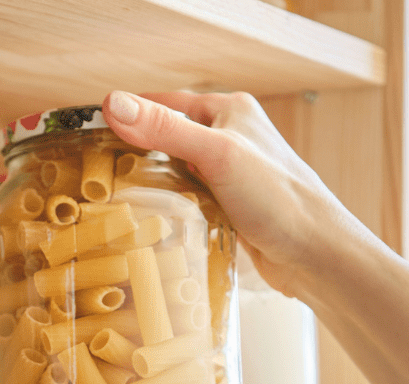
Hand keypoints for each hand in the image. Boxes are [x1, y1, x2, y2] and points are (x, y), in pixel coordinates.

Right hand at [101, 89, 365, 298]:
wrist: (316, 255)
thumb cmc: (280, 200)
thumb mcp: (216, 155)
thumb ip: (165, 130)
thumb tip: (114, 105)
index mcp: (230, 111)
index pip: (165, 104)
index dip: (130, 117)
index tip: (93, 134)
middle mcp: (231, 138)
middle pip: (168, 139)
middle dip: (137, 154)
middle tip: (99, 172)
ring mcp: (231, 174)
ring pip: (177, 172)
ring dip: (153, 185)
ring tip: (119, 198)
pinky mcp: (230, 206)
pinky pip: (188, 199)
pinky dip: (170, 208)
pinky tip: (154, 221)